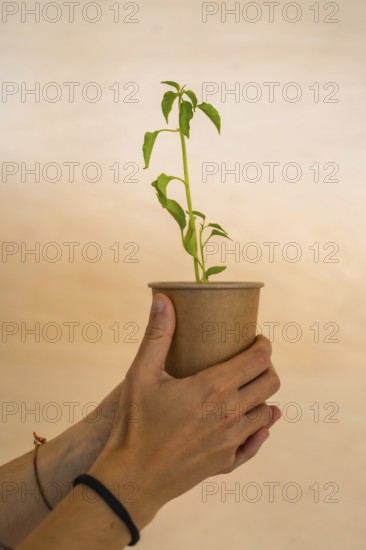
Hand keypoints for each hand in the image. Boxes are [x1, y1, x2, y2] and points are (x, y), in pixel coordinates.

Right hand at [88, 293, 280, 524]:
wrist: (132, 478)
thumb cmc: (135, 423)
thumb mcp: (141, 374)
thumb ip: (157, 334)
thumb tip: (162, 298)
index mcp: (214, 388)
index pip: (258, 360)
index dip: (263, 345)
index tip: (257, 339)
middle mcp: (230, 414)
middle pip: (270, 383)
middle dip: (266, 367)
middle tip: (251, 361)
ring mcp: (231, 441)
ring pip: (266, 412)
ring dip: (262, 396)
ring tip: (247, 387)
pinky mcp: (226, 462)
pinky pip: (256, 443)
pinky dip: (261, 429)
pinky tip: (256, 424)